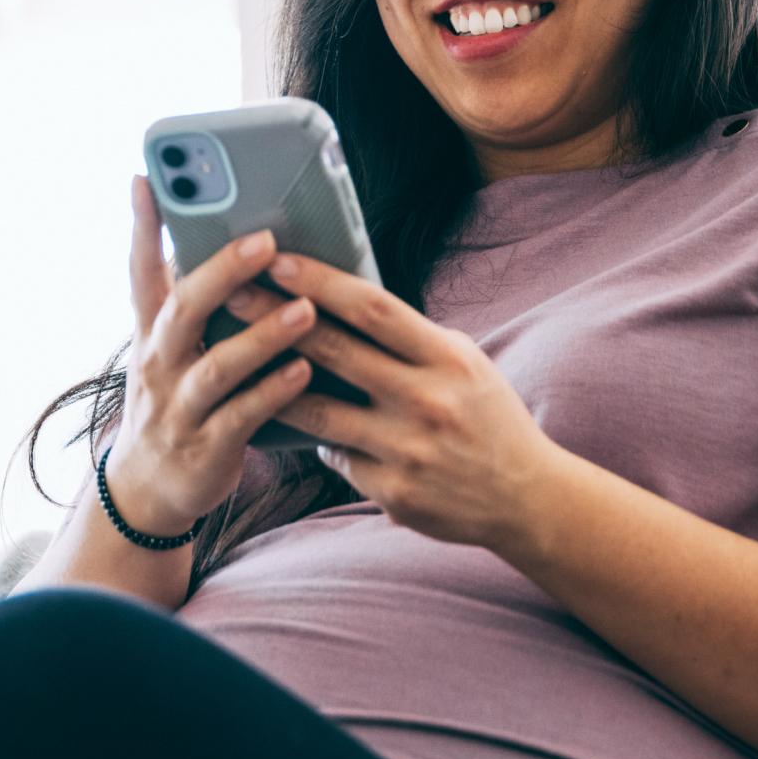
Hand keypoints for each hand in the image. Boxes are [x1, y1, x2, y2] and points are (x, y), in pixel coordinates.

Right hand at [103, 176, 318, 534]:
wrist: (147, 491)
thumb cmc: (177, 402)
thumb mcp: (172, 351)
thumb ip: (201, 305)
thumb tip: (248, 247)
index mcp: (152, 333)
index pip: (140, 271)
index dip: (142, 225)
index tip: (146, 178)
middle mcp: (159, 364)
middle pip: (184, 310)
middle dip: (222, 272)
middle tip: (265, 241)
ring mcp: (179, 408)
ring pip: (218, 366)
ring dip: (263, 336)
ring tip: (306, 310)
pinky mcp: (205, 448)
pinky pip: (242, 416)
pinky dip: (274, 392)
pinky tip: (305, 370)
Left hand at [223, 249, 560, 550]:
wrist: (527, 497)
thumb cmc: (489, 417)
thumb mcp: (464, 363)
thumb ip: (411, 339)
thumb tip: (344, 304)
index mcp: (446, 358)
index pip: (373, 308)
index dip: (320, 282)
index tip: (277, 260)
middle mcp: (426, 401)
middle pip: (334, 352)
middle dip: (273, 320)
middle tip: (230, 296)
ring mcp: (407, 451)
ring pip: (316, 414)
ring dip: (271, 386)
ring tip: (236, 363)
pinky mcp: (392, 493)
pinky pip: (336, 458)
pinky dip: (320, 441)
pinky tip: (306, 430)